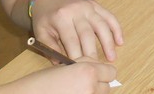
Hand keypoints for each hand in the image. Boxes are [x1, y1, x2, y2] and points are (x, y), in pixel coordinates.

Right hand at [0, 60, 117, 93]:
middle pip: (107, 87)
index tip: (96, 74)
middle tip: (83, 84)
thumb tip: (97, 64)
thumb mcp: (65, 65)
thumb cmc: (42, 81)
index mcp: (88, 72)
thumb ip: (85, 63)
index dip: (103, 72)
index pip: (111, 72)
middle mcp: (91, 88)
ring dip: (92, 93)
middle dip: (99, 85)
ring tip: (76, 90)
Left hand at [30, 0, 122, 62]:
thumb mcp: (41, 32)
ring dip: (108, 42)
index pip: (71, 40)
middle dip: (92, 52)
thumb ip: (50, 47)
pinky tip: (120, 41)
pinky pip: (109, 16)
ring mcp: (88, 6)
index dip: (77, 55)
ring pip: (102, 25)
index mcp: (61, 17)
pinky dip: (116, 28)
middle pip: (87, 34)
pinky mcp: (96, 5)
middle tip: (96, 67)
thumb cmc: (45, 17)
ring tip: (112, 57)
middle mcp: (77, 10)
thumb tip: (61, 63)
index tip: (80, 67)